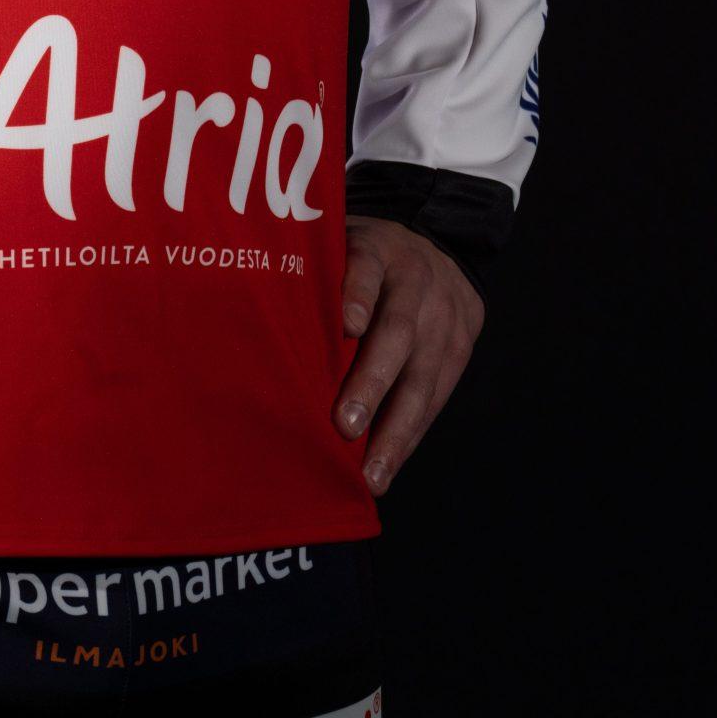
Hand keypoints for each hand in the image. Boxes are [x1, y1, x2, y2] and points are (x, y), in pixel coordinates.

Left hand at [333, 216, 482, 495]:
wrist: (441, 254)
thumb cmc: (365, 261)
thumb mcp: (342, 245)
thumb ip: (314, 272)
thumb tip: (256, 312)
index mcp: (378, 249)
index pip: (367, 266)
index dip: (357, 293)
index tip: (346, 325)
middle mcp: (416, 281)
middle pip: (398, 332)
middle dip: (373, 381)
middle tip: (345, 425)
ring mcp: (444, 317)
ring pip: (423, 376)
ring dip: (396, 428)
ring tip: (372, 473)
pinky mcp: (460, 349)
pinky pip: (436, 397)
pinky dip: (411, 435)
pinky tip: (387, 467)